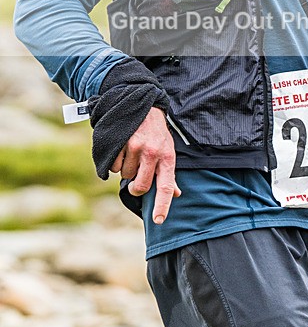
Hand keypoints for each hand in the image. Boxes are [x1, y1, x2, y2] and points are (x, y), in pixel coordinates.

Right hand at [110, 106, 180, 222]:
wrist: (142, 106)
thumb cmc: (157, 134)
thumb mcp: (168, 150)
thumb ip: (169, 174)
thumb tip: (176, 194)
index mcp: (167, 157)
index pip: (166, 186)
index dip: (162, 205)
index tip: (158, 221)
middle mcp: (152, 153)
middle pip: (140, 186)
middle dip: (136, 187)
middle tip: (136, 179)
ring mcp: (135, 148)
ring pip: (125, 175)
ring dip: (126, 169)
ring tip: (133, 153)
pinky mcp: (119, 143)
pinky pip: (113, 166)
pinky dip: (115, 162)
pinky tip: (122, 148)